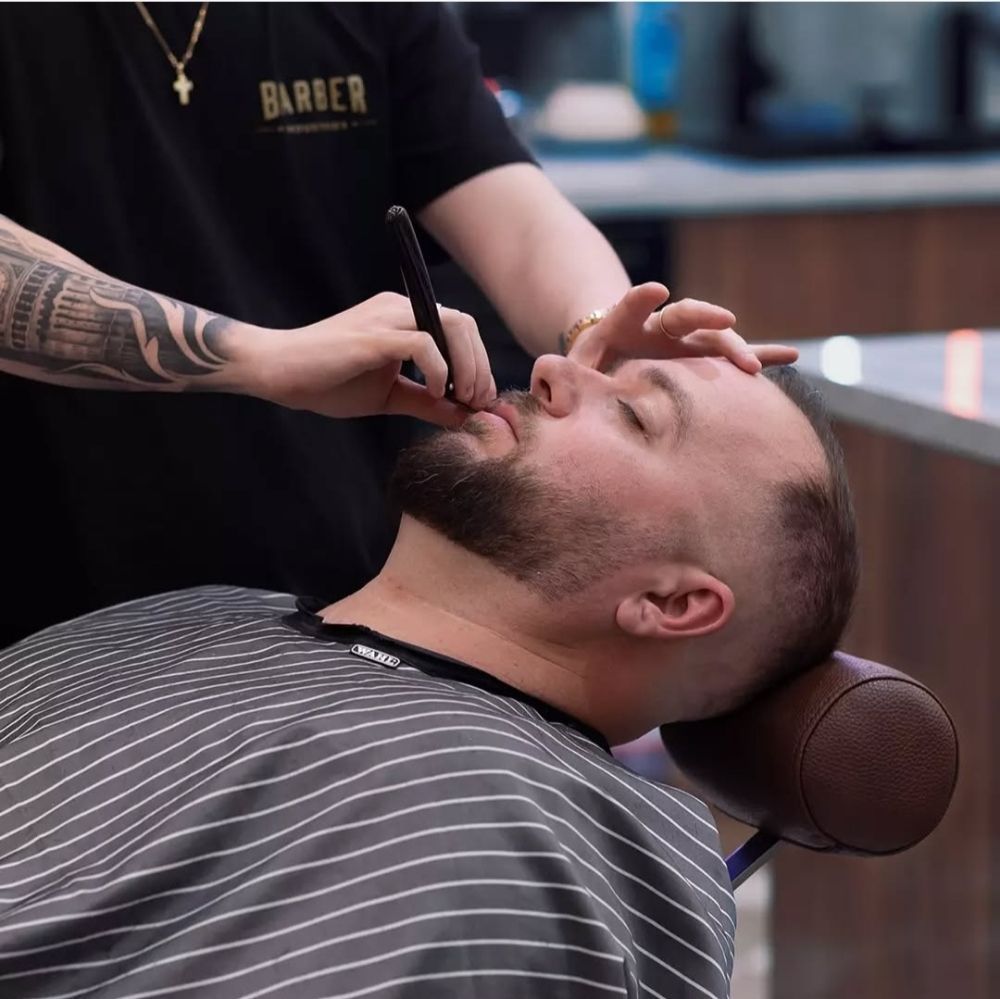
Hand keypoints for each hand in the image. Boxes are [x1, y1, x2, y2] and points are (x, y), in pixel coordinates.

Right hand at [236, 292, 495, 426]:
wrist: (279, 373)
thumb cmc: (328, 381)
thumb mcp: (391, 397)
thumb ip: (428, 403)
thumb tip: (465, 417)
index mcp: (405, 318)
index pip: (460, 329)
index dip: (479, 364)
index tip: (480, 401)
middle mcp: (400, 308)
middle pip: (464, 324)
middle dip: (480, 366)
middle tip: (478, 403)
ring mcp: (388, 318)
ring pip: (452, 326)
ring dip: (467, 366)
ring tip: (462, 399)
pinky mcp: (374, 336)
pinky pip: (423, 343)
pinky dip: (440, 370)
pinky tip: (435, 393)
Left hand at [567, 283, 798, 373]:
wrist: (610, 359)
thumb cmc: (589, 367)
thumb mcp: (573, 370)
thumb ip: (563, 379)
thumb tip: (545, 395)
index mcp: (624, 323)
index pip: (632, 303)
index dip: (641, 297)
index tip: (655, 289)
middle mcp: (660, 326)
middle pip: (684, 315)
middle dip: (705, 318)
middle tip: (727, 324)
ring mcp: (685, 340)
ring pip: (714, 337)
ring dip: (737, 347)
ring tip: (756, 364)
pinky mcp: (702, 356)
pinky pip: (734, 355)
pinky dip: (760, 356)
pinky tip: (790, 358)